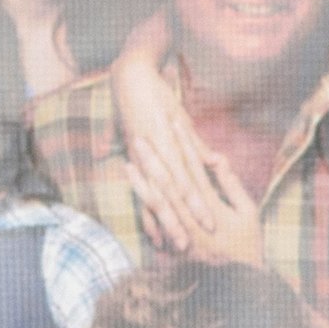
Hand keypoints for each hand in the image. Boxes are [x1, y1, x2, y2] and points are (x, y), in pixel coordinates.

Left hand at [111, 20, 252, 258]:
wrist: (129, 72)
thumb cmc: (144, 96)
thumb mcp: (162, 123)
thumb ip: (176, 143)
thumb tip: (187, 154)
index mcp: (150, 161)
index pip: (159, 197)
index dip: (161, 220)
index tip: (167, 244)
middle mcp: (151, 164)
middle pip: (163, 203)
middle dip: (171, 230)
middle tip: (177, 256)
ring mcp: (157, 155)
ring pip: (170, 196)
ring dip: (179, 220)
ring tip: (185, 244)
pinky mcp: (164, 143)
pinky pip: (180, 174)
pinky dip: (190, 194)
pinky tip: (199, 210)